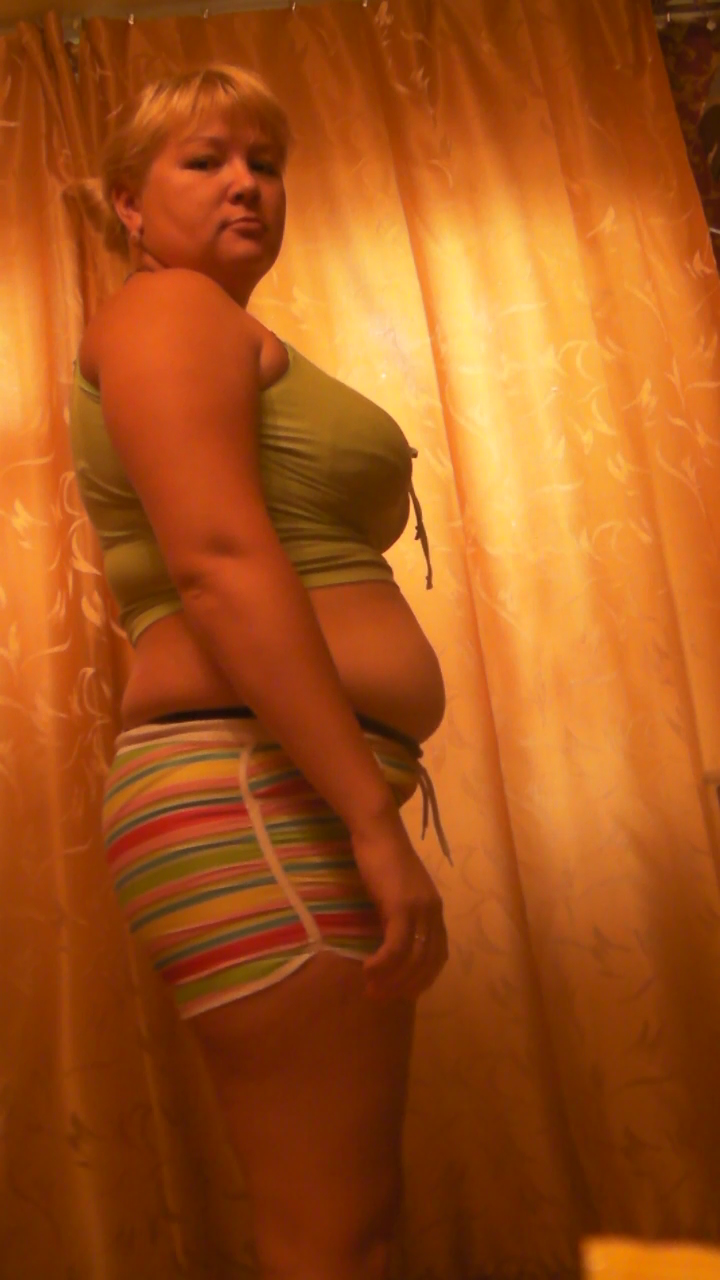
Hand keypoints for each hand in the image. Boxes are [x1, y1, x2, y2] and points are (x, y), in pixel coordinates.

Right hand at [351, 820, 447, 1001]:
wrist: (378, 832)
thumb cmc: (381, 859)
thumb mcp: (396, 894)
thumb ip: (399, 917)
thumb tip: (390, 947)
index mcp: (435, 911)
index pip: (438, 956)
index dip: (422, 979)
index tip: (403, 993)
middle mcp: (433, 912)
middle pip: (427, 963)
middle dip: (405, 986)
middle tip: (381, 997)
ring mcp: (419, 909)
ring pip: (412, 959)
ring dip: (392, 980)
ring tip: (371, 989)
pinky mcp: (401, 907)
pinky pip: (396, 947)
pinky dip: (383, 964)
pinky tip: (368, 970)